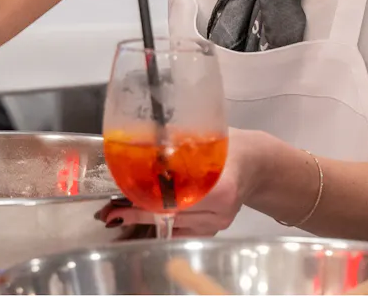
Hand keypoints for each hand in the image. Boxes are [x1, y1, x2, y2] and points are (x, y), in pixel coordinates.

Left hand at [96, 128, 261, 236]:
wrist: (256, 163)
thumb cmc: (230, 144)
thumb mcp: (206, 135)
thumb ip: (176, 141)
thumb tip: (140, 139)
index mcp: (222, 187)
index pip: (178, 198)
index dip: (149, 197)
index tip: (125, 193)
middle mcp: (220, 212)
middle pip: (172, 216)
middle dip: (138, 212)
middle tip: (111, 210)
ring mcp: (218, 225)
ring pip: (173, 227)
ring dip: (144, 221)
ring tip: (118, 214)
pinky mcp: (213, 232)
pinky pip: (181, 232)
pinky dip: (159, 226)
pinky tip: (140, 219)